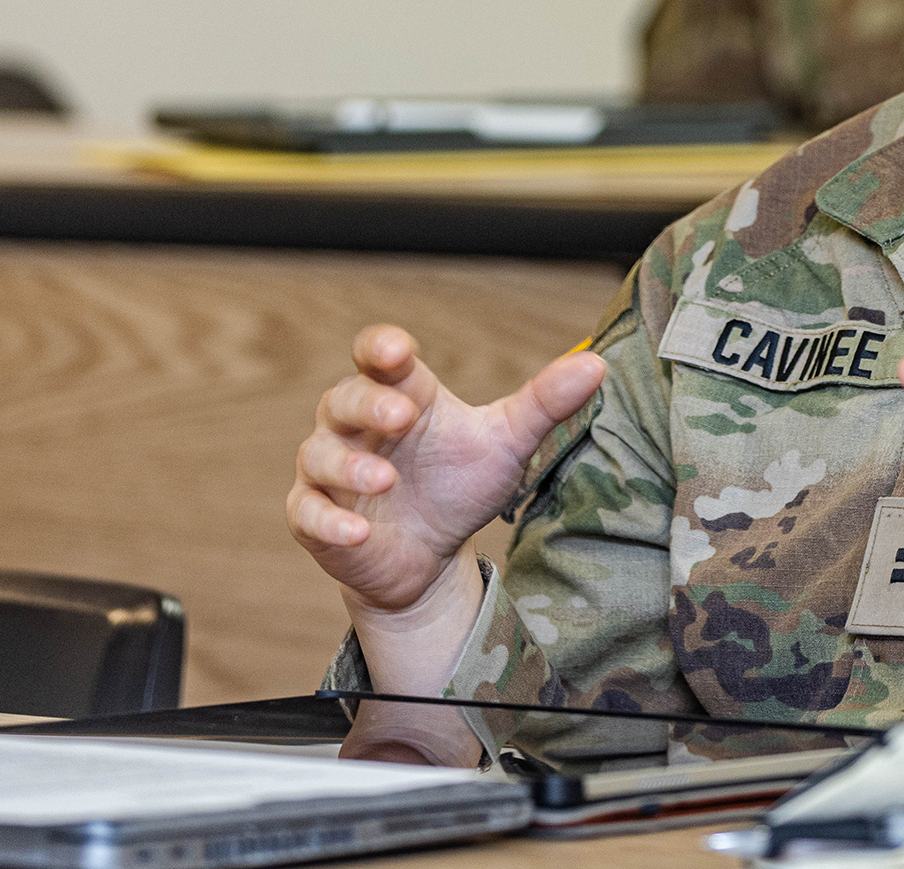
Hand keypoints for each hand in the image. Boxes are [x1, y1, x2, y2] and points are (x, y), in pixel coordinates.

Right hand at [286, 324, 605, 619]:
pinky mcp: (314, 517)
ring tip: (384, 480)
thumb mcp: (507, 443)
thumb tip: (596, 364)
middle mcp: (356, 424)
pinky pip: (307, 512)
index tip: (396, 349)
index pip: (378, 356)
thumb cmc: (461, 484)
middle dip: (369, 403)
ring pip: (320, 453)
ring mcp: (330, 470)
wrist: (429, 556)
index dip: (381, 347)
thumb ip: (544, 403)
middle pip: (343, 397)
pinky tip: (358, 531)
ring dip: (351, 465)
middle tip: (403, 415)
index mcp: (402, 394)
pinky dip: (329, 520)